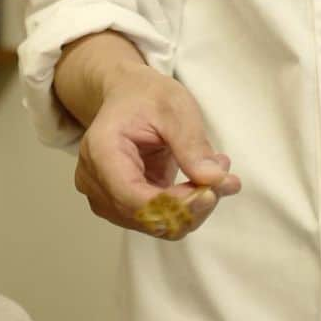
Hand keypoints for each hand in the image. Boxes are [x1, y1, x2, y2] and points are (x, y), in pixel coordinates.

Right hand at [74, 66, 240, 238]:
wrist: (128, 96)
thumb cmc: (145, 97)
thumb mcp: (174, 107)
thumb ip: (192, 144)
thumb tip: (213, 179)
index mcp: (101, 151)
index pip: (133, 198)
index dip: (175, 204)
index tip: (212, 190)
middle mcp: (94, 180)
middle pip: (145, 216)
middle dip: (191, 206)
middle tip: (226, 179)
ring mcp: (104, 196)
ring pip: (156, 224)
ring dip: (193, 207)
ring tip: (219, 174)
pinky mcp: (121, 204)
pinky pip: (158, 219)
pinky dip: (186, 206)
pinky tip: (205, 181)